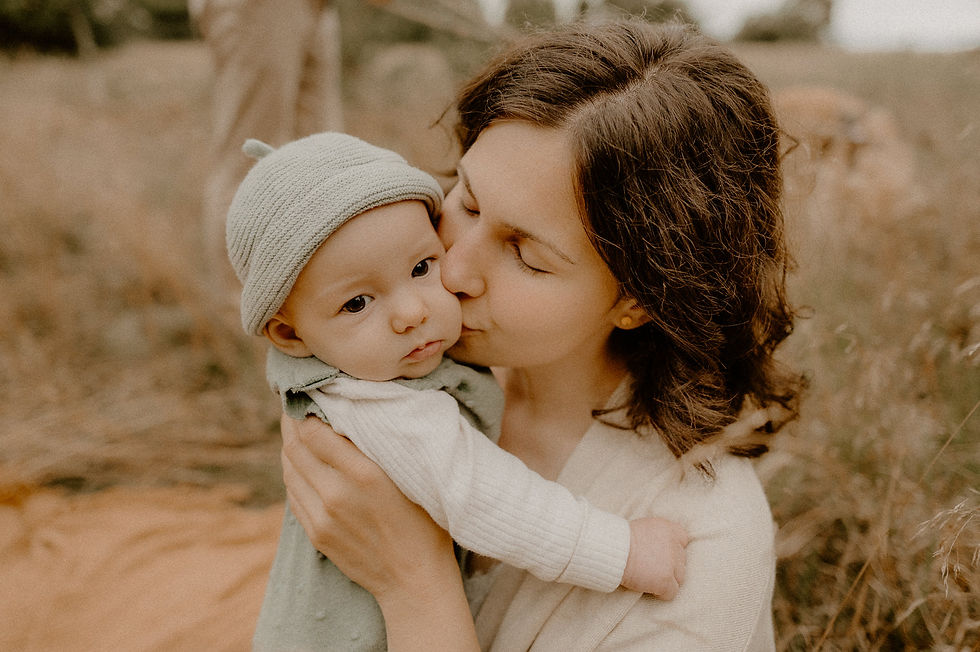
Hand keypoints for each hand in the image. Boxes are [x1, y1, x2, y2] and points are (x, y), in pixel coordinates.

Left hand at [279, 414, 455, 602]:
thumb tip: (354, 414)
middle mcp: (337, 494)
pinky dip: (293, 472)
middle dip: (292, 422)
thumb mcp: (412, 476)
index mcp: (365, 474)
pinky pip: (292, 494)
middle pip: (295, 446)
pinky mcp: (315, 533)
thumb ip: (382, 446)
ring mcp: (322, 517)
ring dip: (290, 446)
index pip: (314, 431)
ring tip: (297, 429)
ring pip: (289, 469)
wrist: (414, 579)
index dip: (306, 409)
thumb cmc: (425, 522)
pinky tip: (302, 462)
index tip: (311, 395)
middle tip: (297, 404)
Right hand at [620, 517, 688, 598]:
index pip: (683, 539)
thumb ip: (656, 536)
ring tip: (650, 579)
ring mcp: (672, 564)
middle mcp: (674, 545)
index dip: (672, 548)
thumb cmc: (619, 540)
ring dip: (667, 580)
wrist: (612, 550)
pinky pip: (671, 593)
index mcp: (669, 529)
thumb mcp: (641, 529)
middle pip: (681, 561)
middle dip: (669, 566)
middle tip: (651, 568)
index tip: (660, 553)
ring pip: (679, 578)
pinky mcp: (666, 580)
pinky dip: (661, 593)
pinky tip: (649, 589)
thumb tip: (658, 549)